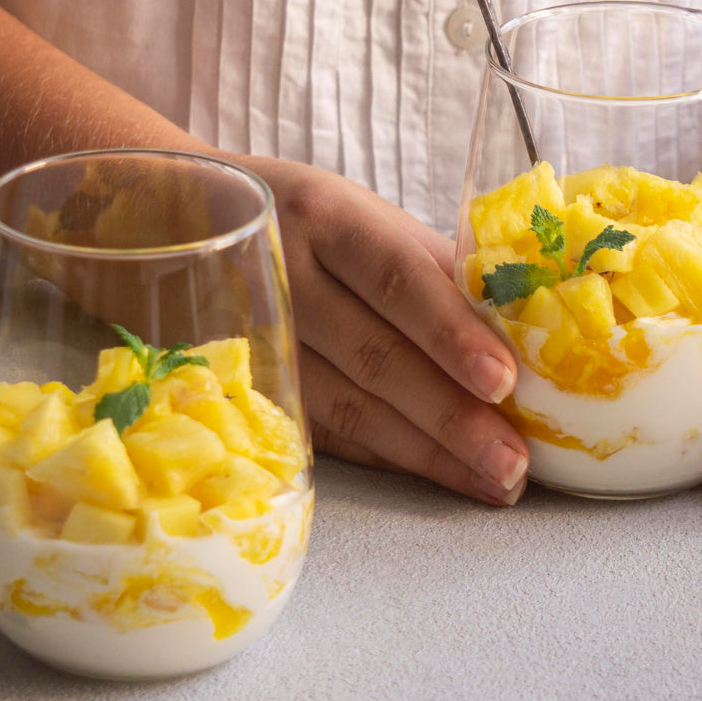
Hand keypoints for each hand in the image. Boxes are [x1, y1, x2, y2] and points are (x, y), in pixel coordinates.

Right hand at [234, 156, 529, 505]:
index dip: (450, 332)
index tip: (504, 380)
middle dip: (450, 417)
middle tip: (513, 462)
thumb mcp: (363, 216)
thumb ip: (433, 266)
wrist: (178, 224)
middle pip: (373, 356)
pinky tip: (436, 476)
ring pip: (346, 407)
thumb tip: (523, 325)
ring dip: (426, 454)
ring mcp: (255, 340)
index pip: (396, 277)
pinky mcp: (243, 390)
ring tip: (493, 483)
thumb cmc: (305, 221)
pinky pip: (323, 432)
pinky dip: (387, 457)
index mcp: (327, 217)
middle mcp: (283, 276)